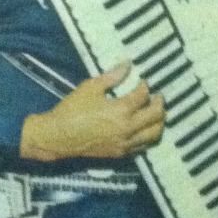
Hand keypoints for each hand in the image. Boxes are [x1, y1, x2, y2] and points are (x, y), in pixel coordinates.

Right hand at [20, 62, 165, 161]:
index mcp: (121, 110)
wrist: (58, 136)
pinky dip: (148, 136)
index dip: (145, 86)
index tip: (143, 81)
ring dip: (159, 122)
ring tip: (155, 113)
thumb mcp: (90, 88)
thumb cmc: (72, 110)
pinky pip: (143, 146)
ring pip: (154, 134)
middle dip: (159, 104)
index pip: (143, 96)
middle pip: (155, 116)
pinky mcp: (120, 153)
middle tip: (157, 97)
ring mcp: (125, 143)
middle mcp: (127, 128)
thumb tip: (127, 65)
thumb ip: (112, 77)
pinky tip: (144, 129)